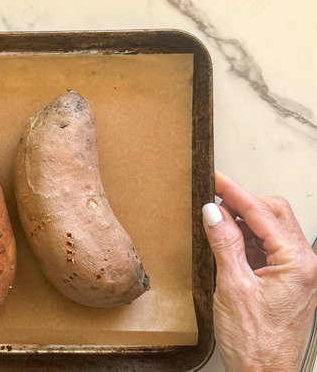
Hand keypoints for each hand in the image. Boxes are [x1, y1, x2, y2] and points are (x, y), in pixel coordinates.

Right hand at [202, 171, 316, 371]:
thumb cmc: (255, 341)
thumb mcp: (231, 286)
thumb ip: (224, 243)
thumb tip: (214, 212)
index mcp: (298, 263)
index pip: (264, 214)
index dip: (236, 193)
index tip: (215, 178)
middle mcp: (306, 265)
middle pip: (275, 215)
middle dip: (244, 203)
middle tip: (213, 196)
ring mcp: (299, 274)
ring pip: (272, 230)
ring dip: (244, 222)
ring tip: (215, 221)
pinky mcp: (289, 282)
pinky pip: (269, 249)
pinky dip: (248, 241)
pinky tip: (227, 242)